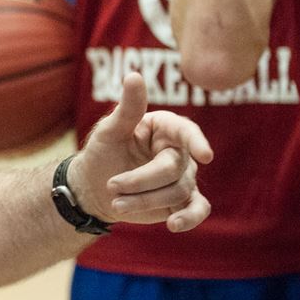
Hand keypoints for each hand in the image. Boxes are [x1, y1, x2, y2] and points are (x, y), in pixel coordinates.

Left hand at [70, 73, 212, 232]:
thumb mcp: (108, 130)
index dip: (196, 142)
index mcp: (164, 127)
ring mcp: (182, 176)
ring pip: (178, 191)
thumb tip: (134, 75)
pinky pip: (196, 208)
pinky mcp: (181, 200)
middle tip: (112, 187)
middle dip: (140, 181)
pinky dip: (188, 218)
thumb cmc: (102, 153)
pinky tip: (173, 225)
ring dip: (145, 201)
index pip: (185, 132)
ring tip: (116, 203)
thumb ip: (127, 108)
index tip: (205, 156)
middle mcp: (178, 150)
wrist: (94, 187)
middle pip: (174, 169)